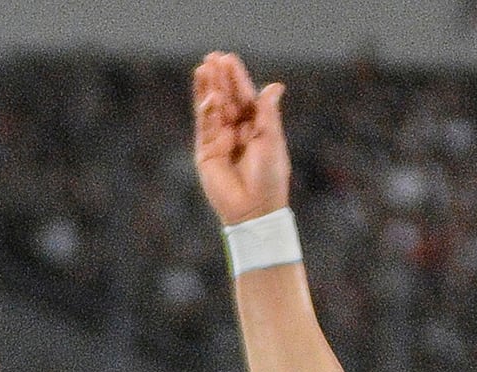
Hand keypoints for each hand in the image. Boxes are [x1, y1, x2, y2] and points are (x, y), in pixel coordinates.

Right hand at [192, 52, 289, 226]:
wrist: (254, 209)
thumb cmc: (269, 177)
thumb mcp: (271, 140)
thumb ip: (268, 114)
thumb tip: (274, 85)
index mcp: (255, 126)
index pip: (244, 96)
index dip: (236, 78)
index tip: (228, 59)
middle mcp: (236, 130)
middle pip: (226, 99)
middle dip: (219, 79)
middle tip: (212, 57)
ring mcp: (220, 141)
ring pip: (212, 110)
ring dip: (207, 90)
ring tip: (202, 69)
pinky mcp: (206, 154)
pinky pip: (205, 128)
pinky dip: (205, 112)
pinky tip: (208, 97)